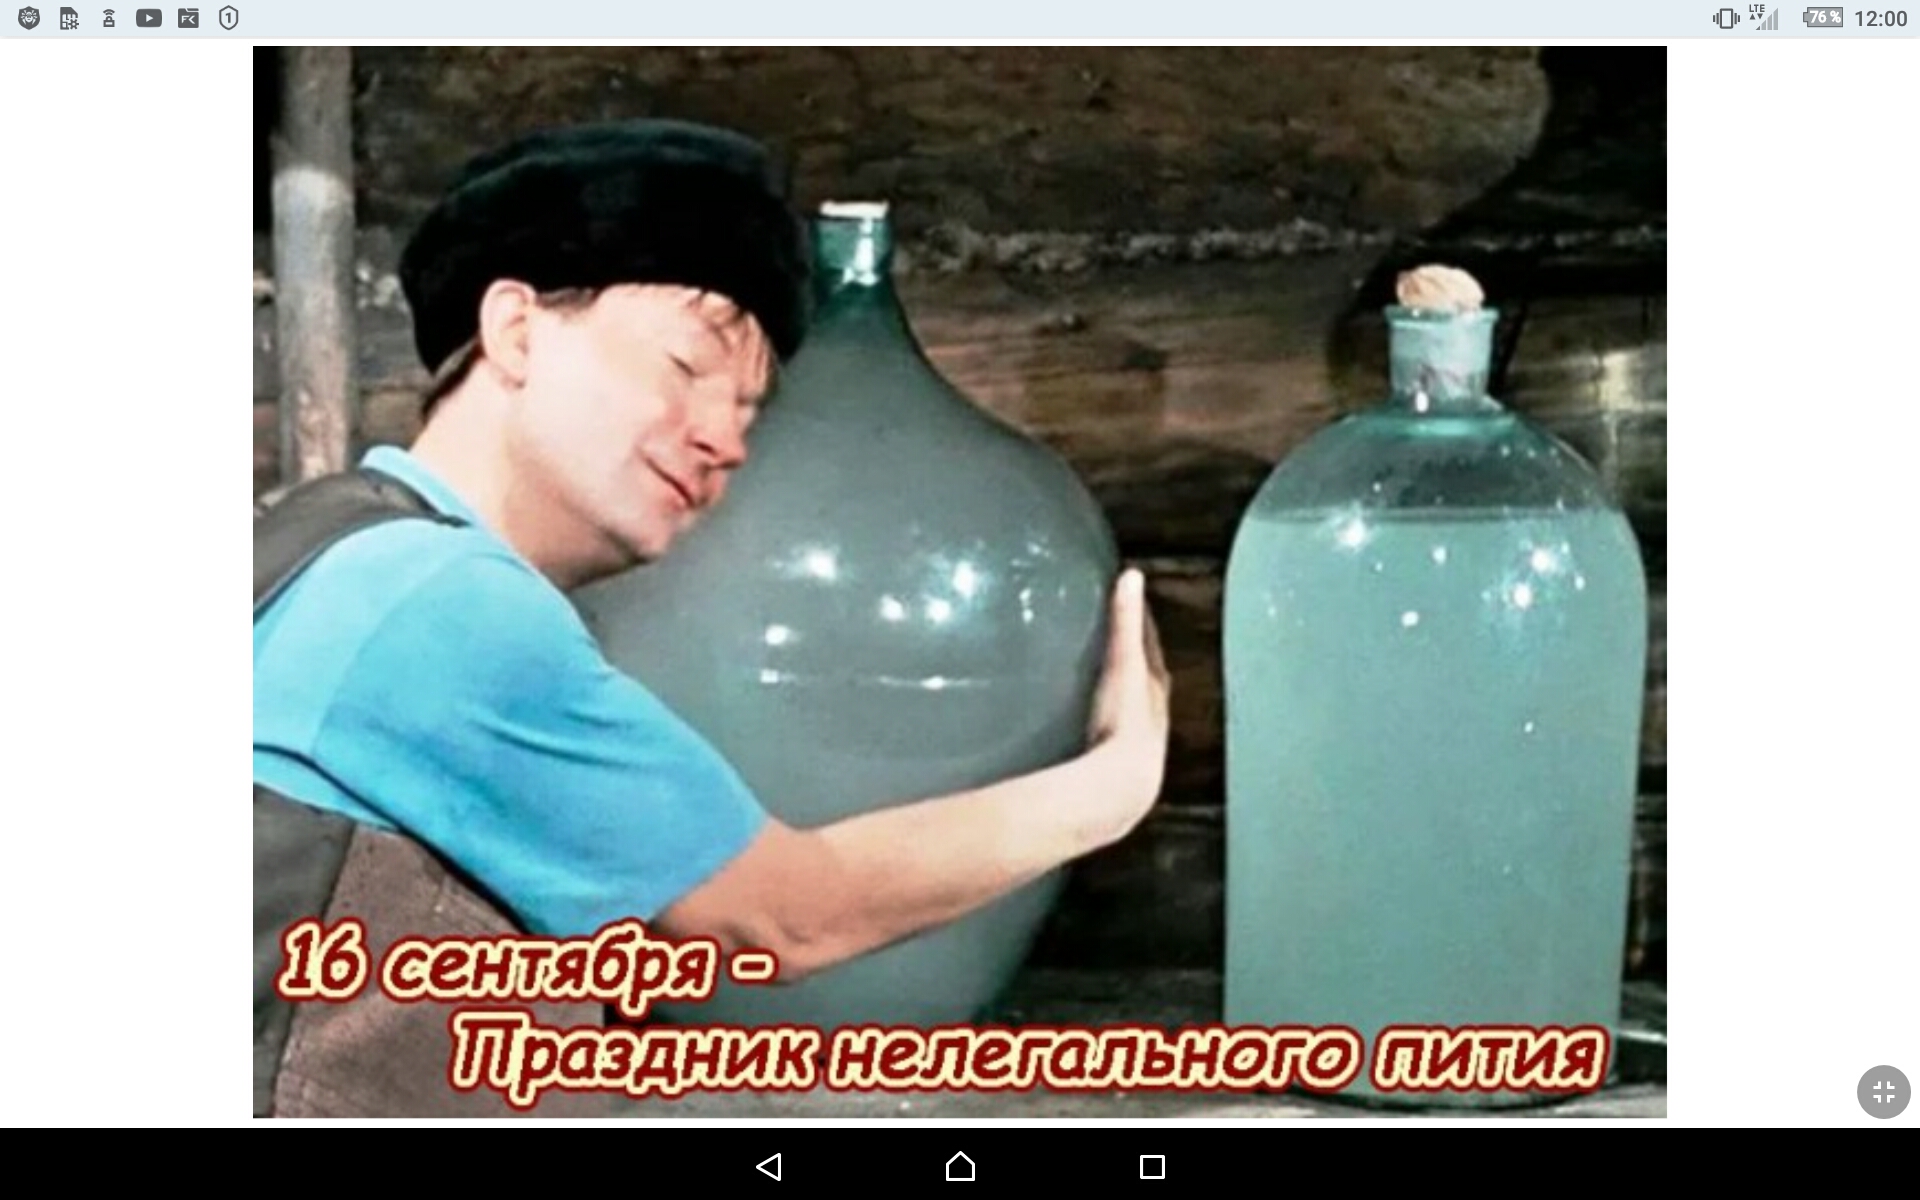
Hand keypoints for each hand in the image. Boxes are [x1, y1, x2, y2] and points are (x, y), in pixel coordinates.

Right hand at [1083, 567, 1172, 839]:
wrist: (1120, 788)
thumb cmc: (1124, 723)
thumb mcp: (1124, 665)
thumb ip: (1125, 623)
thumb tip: (1131, 575)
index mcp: (1154, 689)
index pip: (1150, 650)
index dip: (1143, 628)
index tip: (1132, 605)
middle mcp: (1153, 717)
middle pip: (1147, 680)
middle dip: (1137, 661)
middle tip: (1119, 641)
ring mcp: (1139, 746)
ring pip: (1134, 712)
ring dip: (1122, 697)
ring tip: (1102, 684)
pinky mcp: (1119, 769)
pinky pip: (1112, 737)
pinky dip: (1104, 726)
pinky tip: (1086, 731)